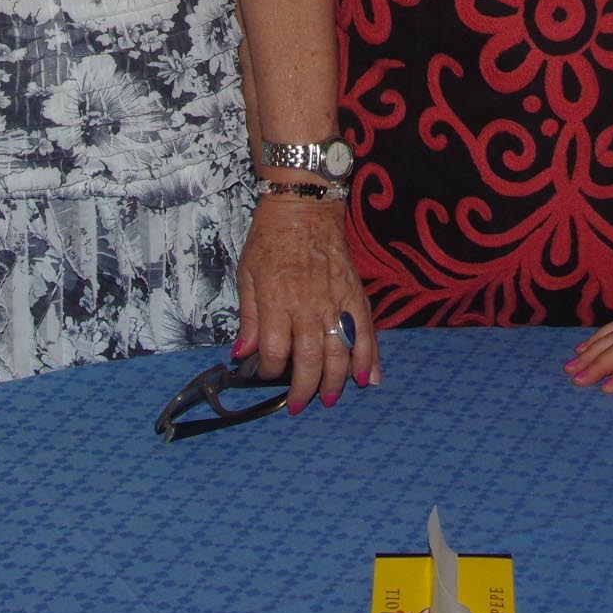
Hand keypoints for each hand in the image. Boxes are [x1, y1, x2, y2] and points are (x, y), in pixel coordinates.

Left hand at [234, 192, 378, 413]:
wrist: (305, 207)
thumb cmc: (270, 238)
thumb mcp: (247, 274)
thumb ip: (249, 317)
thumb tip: (243, 353)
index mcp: (277, 300)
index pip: (276, 351)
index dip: (270, 370)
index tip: (266, 373)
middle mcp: (309, 305)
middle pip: (311, 360)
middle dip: (304, 389)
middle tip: (298, 405)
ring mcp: (337, 301)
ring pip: (340, 353)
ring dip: (336, 382)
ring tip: (329, 399)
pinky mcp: (356, 295)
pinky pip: (366, 333)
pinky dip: (370, 358)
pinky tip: (368, 378)